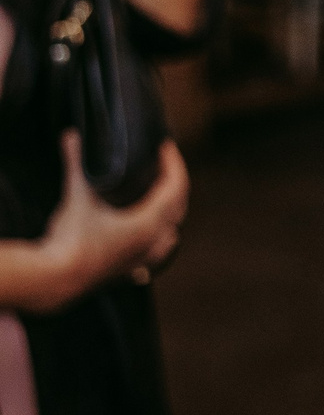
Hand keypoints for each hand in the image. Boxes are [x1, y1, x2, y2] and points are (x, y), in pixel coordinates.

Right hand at [31, 136, 186, 309]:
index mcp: (148, 222)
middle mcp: (152, 242)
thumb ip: (75, 163)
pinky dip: (160, 243)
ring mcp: (143, 259)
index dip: (174, 163)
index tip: (166, 147)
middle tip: (167, 165)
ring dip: (173, 215)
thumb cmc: (69, 238)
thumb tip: (71, 136)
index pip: (174, 187)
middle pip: (178, 208)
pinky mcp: (129, 272)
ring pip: (171, 235)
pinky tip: (158, 242)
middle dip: (176, 184)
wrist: (55, 278)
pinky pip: (156, 256)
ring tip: (166, 200)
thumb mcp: (76, 195)